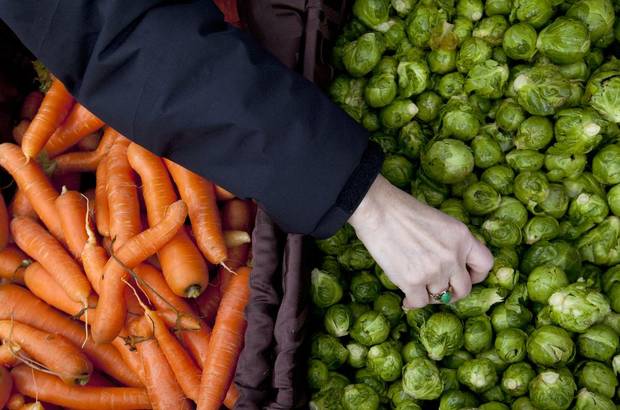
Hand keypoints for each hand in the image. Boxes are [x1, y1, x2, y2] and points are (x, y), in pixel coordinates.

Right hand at [348, 175, 493, 308]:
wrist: (378, 210)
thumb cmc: (402, 210)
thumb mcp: (439, 221)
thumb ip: (451, 243)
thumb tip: (451, 265)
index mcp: (462, 237)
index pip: (485, 264)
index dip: (476, 275)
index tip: (465, 276)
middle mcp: (453, 257)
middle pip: (464, 289)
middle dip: (453, 292)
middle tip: (440, 289)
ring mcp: (434, 271)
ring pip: (440, 297)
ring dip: (430, 295)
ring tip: (418, 288)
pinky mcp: (412, 282)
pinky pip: (420, 303)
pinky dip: (412, 302)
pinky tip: (406, 298)